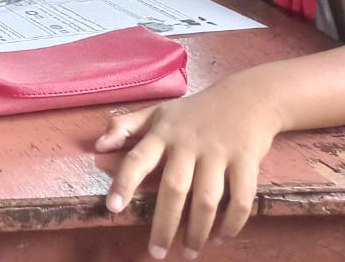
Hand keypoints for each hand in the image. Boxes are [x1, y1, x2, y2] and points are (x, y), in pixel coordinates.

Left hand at [96, 81, 279, 256]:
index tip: (112, 208)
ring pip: (206, 199)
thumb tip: (97, 145)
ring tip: (189, 251)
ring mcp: (218, 151)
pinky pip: (240, 198)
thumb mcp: (158, 111)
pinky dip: (231, 222)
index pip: (138, 158)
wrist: (247, 97)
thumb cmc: (195, 111)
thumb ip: (126, 126)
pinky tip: (222, 236)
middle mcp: (188, 142)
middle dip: (164, 224)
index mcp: (163, 132)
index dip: (124, 182)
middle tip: (157, 253)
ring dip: (198, 230)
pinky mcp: (246, 160)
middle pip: (173, 188)